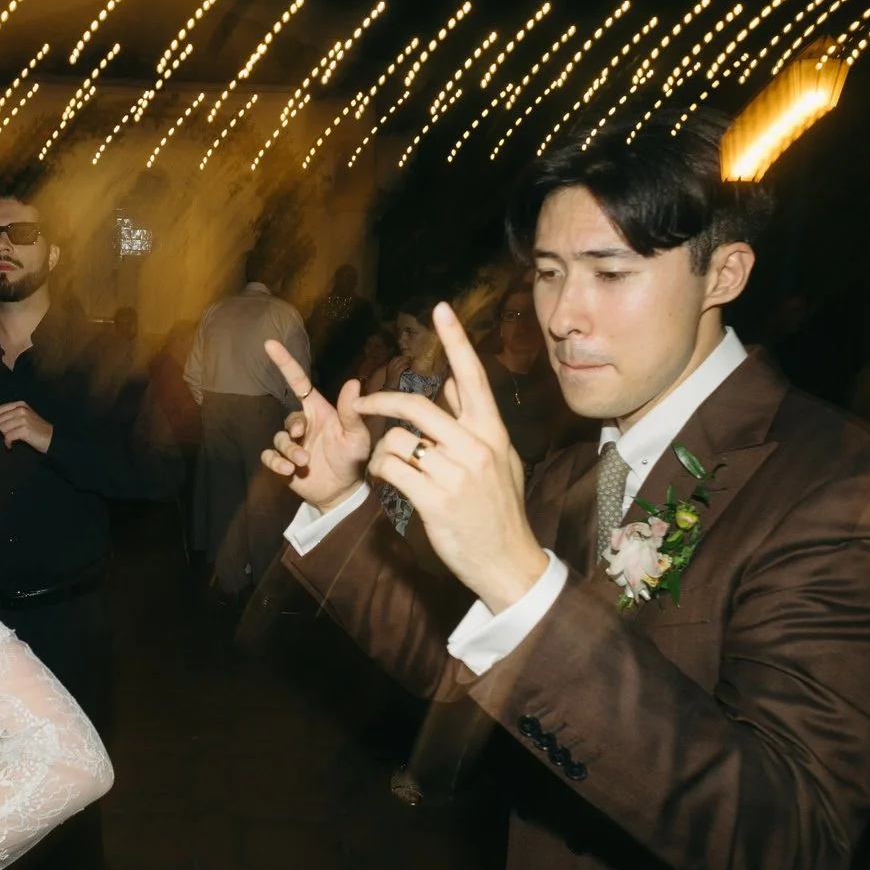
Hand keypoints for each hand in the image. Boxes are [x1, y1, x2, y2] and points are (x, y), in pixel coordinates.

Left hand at [0, 401, 52, 453]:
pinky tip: (11, 445)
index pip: (0, 409)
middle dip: (2, 429)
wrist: (51, 438)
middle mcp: (21, 409)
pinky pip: (8, 437)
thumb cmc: (36, 429)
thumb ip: (8, 415)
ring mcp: (23, 419)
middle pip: (0, 420)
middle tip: (9, 435)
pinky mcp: (24, 430)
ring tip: (12, 440)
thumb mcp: (23, 417)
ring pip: (2, 428)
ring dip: (5, 437)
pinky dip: (8, 443)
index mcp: (21, 404)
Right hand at [261, 339, 373, 507]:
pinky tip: (288, 471)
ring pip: (279, 439)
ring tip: (303, 463)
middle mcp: (303, 424)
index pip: (298, 382)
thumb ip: (352, 411)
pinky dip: (275, 462)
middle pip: (288, 418)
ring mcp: (292, 444)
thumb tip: (353, 381)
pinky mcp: (283, 462)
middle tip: (301, 439)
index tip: (269, 343)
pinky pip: (269, 456)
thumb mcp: (357, 435)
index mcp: (318, 411)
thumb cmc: (353, 458)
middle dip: (293, 428)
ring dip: (289, 450)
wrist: (343, 491)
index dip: (284, 362)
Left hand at [349, 303, 547, 613]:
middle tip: (361, 401)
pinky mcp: (435, 500)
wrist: (508, 561)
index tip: (440, 308)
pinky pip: (391, 470)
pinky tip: (388, 480)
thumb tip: (452, 380)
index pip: (472, 377)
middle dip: (380, 400)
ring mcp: (456, 474)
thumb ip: (472, 419)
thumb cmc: (499, 508)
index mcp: (492, 433)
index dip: (455, 340)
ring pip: (396, 440)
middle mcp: (476, 447)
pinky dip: (381, 471)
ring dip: (382, 450)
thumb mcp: (499, 458)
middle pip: (416, 405)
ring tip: (389, 464)